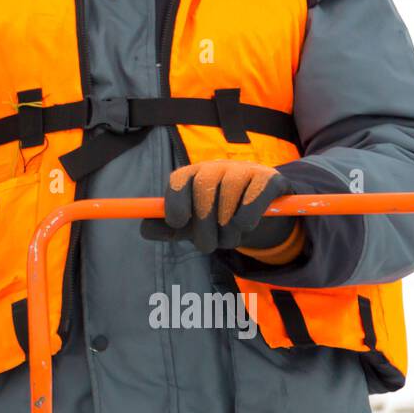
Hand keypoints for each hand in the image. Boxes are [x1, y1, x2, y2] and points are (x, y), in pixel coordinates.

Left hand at [139, 160, 302, 260]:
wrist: (257, 212)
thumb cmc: (214, 217)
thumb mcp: (189, 226)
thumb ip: (165, 228)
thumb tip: (144, 229)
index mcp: (192, 175)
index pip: (178, 180)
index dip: (175, 202)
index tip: (178, 224)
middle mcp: (216, 167)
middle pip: (203, 189)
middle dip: (203, 225)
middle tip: (208, 245)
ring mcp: (243, 169)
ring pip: (228, 197)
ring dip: (227, 229)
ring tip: (229, 238)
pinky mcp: (268, 178)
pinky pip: (253, 200)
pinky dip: (246, 219)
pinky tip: (245, 226)